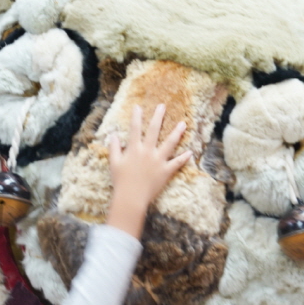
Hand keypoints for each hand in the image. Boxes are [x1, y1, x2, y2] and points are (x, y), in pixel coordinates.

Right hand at [105, 103, 191, 237]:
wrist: (131, 197)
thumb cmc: (121, 181)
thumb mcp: (114, 163)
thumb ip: (114, 148)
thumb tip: (113, 135)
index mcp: (134, 149)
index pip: (135, 129)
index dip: (136, 117)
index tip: (138, 107)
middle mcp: (147, 152)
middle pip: (154, 130)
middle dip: (158, 117)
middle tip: (162, 106)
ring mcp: (158, 161)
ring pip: (170, 143)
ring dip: (177, 133)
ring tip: (183, 123)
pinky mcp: (166, 171)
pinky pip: (177, 163)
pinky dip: (184, 158)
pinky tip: (190, 152)